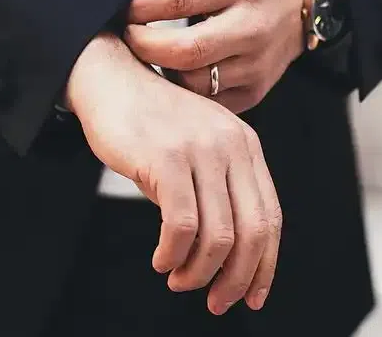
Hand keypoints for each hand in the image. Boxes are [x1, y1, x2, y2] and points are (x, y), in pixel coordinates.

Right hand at [65, 33, 282, 314]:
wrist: (110, 79)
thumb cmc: (151, 122)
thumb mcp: (199, 146)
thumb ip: (219, 186)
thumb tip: (228, 254)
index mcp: (245, 145)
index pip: (270, 217)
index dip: (265, 265)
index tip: (252, 296)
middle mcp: (231, 146)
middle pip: (252, 232)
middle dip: (237, 279)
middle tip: (216, 302)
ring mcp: (200, 151)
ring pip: (218, 236)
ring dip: (199, 272)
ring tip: (178, 280)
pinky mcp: (167, 159)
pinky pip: (181, 225)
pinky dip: (173, 254)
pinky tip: (161, 260)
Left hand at [126, 0, 304, 113]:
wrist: (304, 1)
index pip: (177, 0)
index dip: (140, 8)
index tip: (125, 10)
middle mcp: (253, 26)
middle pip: (184, 51)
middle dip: (144, 46)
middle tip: (130, 37)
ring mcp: (256, 64)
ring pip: (192, 82)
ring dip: (163, 70)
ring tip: (155, 53)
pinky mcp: (255, 90)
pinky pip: (207, 101)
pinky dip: (186, 89)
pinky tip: (180, 70)